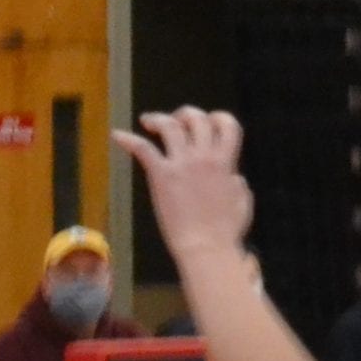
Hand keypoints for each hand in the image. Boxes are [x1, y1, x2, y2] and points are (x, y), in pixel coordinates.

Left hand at [115, 108, 255, 264]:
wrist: (205, 246)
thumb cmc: (226, 231)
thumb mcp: (243, 202)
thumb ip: (238, 184)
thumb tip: (235, 177)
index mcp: (225, 162)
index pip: (227, 124)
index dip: (218, 118)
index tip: (209, 122)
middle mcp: (203, 156)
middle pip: (196, 119)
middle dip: (186, 114)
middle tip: (176, 120)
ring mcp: (181, 164)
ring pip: (170, 126)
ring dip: (159, 119)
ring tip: (149, 122)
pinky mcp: (161, 175)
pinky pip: (143, 149)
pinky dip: (128, 139)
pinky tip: (117, 135)